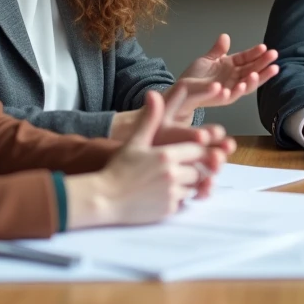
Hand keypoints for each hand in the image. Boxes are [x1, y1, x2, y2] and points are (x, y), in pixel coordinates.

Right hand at [67, 92, 233, 227]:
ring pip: (194, 187)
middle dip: (194, 169)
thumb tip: (153, 93)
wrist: (104, 198)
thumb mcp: (135, 141)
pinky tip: (162, 194)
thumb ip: (150, 119)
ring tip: (170, 181)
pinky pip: (183, 203)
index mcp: (168, 155)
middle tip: (183, 168)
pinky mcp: (169, 210)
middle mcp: (173, 174)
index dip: (198, 150)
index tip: (192, 151)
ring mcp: (172, 194)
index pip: (198, 150)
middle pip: (199, 170)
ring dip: (188, 185)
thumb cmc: (119, 168)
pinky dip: (178, 199)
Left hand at [164, 34, 280, 125]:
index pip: (247, 59)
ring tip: (257, 74)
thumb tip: (225, 36)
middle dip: (263, 65)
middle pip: (252, 71)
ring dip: (253, 81)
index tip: (265, 47)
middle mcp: (234, 78)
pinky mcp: (220, 98)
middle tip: (274, 57)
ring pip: (246, 86)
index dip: (256, 53)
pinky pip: (230, 96)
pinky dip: (236, 92)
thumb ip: (218, 50)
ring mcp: (229, 89)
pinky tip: (240, 86)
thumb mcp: (208, 60)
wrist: (182, 90)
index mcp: (232, 67)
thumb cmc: (196, 76)